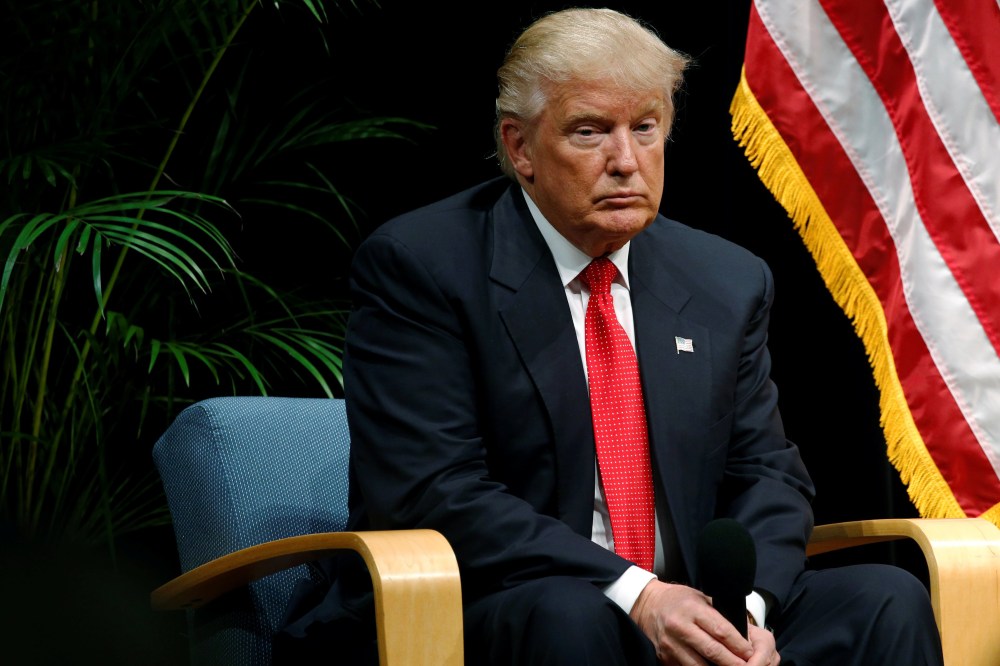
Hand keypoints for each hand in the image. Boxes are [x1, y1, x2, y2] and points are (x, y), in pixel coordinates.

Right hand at [630, 579, 778, 664]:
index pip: (721, 630)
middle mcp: (680, 627)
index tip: (751, 653)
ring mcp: (671, 644)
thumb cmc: (678, 599)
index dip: (738, 644)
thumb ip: (718, 613)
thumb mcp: (699, 597)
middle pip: (712, 651)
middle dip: (733, 663)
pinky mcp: (664, 656)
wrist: (646, 605)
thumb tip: (743, 632)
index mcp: (692, 609)